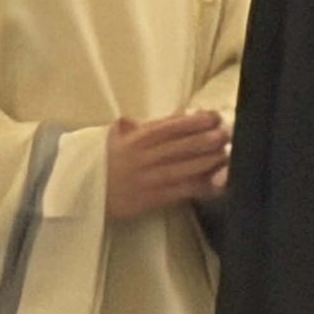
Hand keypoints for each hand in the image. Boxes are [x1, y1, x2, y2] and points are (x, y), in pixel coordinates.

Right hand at [106, 112, 230, 220]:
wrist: (87, 195)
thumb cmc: (107, 163)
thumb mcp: (118, 137)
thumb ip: (146, 125)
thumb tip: (179, 114)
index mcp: (135, 139)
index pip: (168, 126)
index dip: (193, 121)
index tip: (213, 116)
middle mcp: (141, 157)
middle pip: (178, 146)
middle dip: (204, 139)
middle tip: (226, 134)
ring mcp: (146, 179)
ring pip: (181, 168)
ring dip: (206, 162)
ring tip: (225, 155)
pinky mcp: (150, 199)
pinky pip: (178, 192)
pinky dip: (198, 187)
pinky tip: (215, 183)